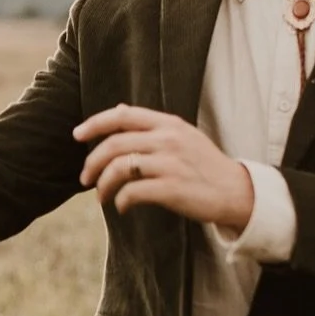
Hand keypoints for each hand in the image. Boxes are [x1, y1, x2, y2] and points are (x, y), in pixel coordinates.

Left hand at [75, 106, 254, 230]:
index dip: (95, 123)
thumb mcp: (183, 136)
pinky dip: (120, 201)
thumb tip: (118, 109)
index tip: (77, 135)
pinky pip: (132, 192)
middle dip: (92, 162)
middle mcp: (168, 139)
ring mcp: (170, 163)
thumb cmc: (204, 166)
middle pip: (114, 144)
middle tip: (85, 178)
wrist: (236, 192)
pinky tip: (122, 206)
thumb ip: (151, 125)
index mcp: (168, 124)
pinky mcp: (172, 188)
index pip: (122, 116)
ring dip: (103, 185)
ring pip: (119, 168)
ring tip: (101, 197)